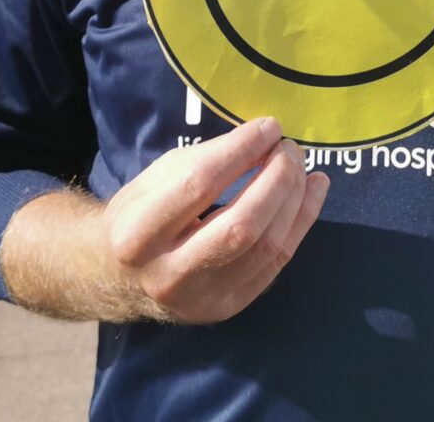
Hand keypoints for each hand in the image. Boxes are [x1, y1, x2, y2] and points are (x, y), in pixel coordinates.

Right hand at [103, 116, 328, 324]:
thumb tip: (263, 139)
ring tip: (305, 169)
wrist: (122, 280)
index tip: (268, 127)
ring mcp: (201, 298)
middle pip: (240, 225)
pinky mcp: (228, 307)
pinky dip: (300, 224)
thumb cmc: (140, 216)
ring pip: (266, 247)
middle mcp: (168, 274)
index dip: (240, 151)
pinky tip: (312, 194)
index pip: (199, 184)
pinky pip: (275, 263)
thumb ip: (205, 160)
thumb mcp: (156, 179)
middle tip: (289, 149)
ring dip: (295, 201)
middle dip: (276, 180)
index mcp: (138, 234)